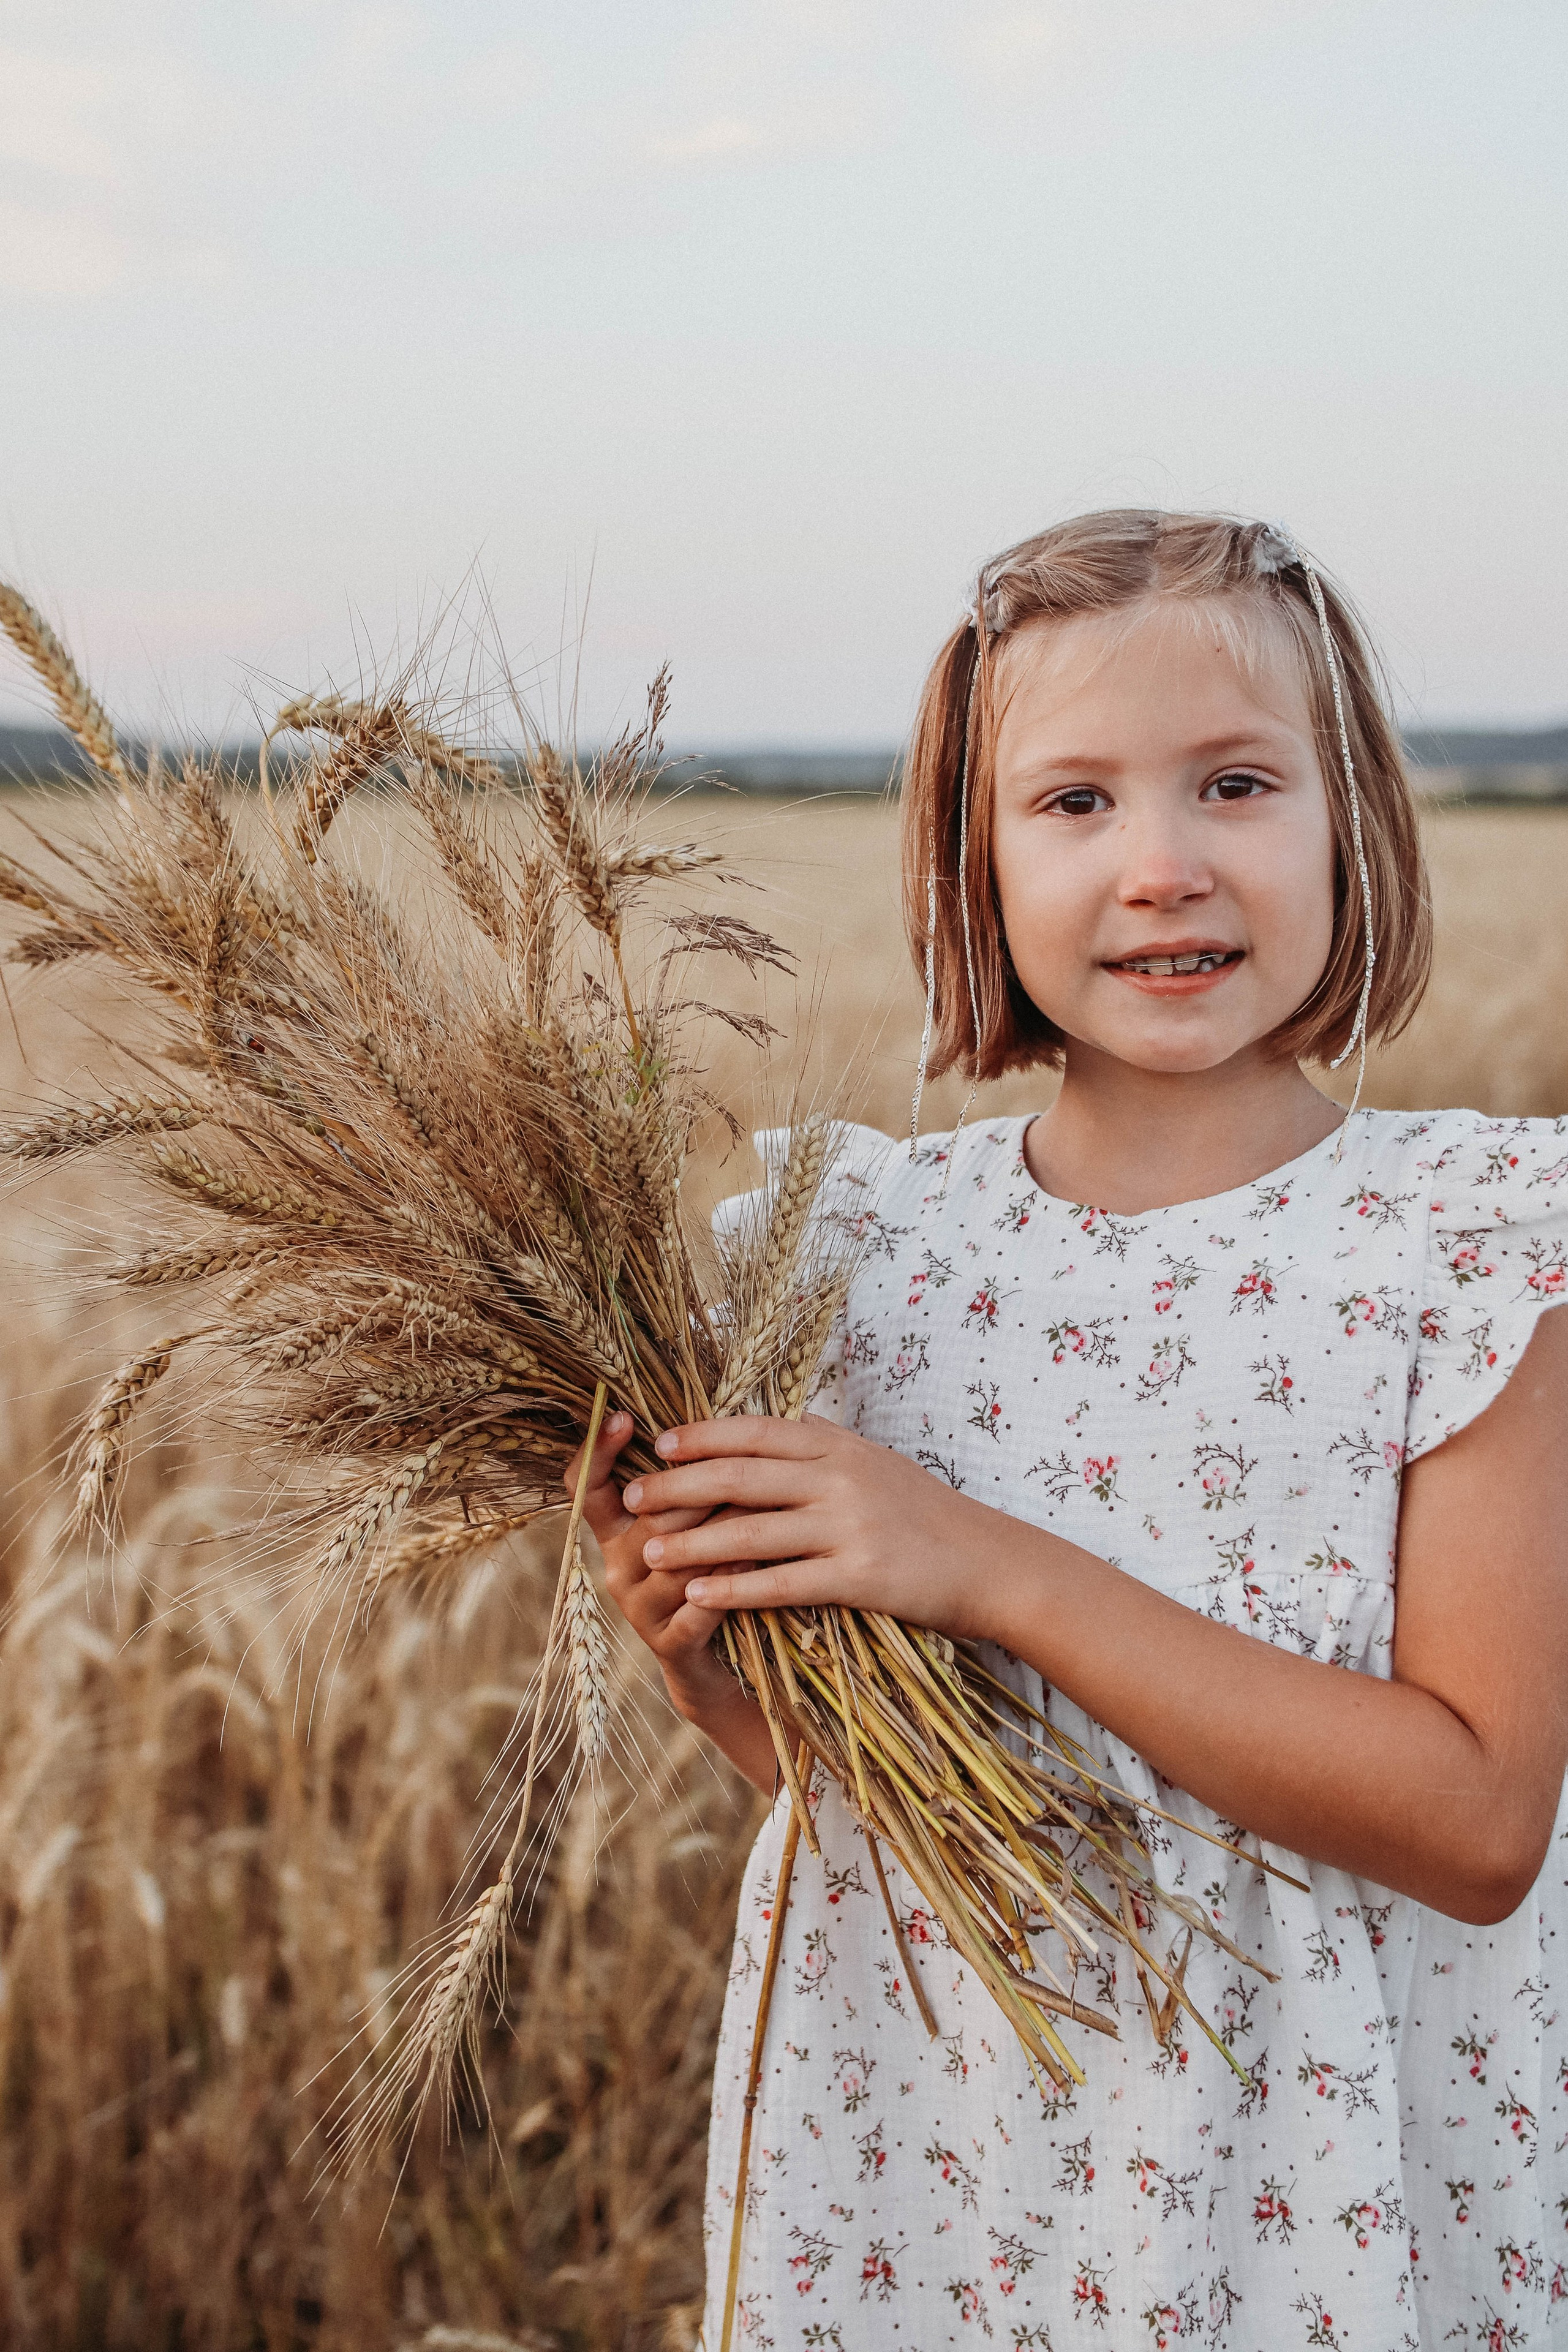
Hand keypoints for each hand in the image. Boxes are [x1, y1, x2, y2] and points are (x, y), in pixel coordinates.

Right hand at [564, 1411, 767, 1739]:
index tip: (621, 1416)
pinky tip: (754, 1562)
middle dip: (694, 1488)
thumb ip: (688, 1481)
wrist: (717, 1663)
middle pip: (647, 1516)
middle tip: (737, 1462)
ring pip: (677, 1558)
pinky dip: (727, 1583)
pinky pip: (698, 1607)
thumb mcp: (691, 1524)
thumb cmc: (710, 1572)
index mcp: (616, 1531)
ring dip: (721, 1530)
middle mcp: (617, 1567)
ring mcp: (640, 1609)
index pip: (587, 1487)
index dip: (598, 1452)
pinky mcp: (671, 1645)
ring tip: (761, 1506)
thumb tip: (711, 1417)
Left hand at [620, 1413, 999, 1640]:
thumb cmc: (930, 1515)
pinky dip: (736, 1588)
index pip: (756, 1432)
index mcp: (839, 1446)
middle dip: (678, 1486)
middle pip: (741, 1476)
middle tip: (633, 1497)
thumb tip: (793, 1421)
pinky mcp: (860, 1576)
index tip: (660, 1443)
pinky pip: (783, 1582)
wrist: (993, 1563)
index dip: (703, 1435)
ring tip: (649, 1552)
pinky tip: (699, 1596)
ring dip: (693, 1542)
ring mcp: (849, 1526)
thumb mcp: (880, 1463)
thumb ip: (831, 1443)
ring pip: (753, 1530)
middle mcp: (840, 1478)